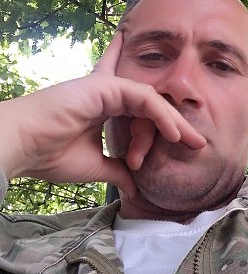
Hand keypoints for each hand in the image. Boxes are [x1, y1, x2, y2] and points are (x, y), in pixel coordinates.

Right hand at [0, 33, 204, 194]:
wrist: (23, 147)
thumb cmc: (50, 155)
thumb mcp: (96, 167)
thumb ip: (118, 172)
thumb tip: (135, 188)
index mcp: (104, 108)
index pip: (139, 108)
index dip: (161, 121)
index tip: (181, 141)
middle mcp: (107, 93)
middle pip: (152, 104)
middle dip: (176, 123)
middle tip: (197, 143)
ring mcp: (106, 87)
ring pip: (151, 100)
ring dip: (174, 121)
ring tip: (193, 142)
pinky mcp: (104, 85)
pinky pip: (143, 98)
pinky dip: (161, 115)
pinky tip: (174, 134)